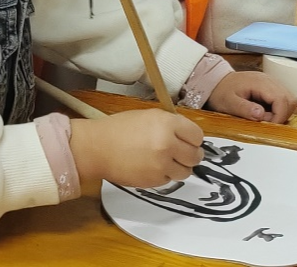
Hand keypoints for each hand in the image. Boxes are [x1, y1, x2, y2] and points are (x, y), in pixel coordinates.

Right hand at [69, 110, 203, 191]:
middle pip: (195, 156)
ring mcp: (162, 165)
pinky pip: (170, 180)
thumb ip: (170, 124)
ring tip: (168, 161)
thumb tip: (188, 136)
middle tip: (184, 153)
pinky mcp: (154, 181)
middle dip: (192, 155)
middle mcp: (168, 144)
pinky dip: (165, 175)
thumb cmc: (120, 128)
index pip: (197, 135)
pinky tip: (153, 167)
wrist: (98, 148)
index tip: (190, 140)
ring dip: (180, 167)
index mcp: (167, 123)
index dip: (194, 139)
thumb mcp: (149, 116)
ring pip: (186, 171)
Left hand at [205, 71, 296, 123]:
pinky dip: (279, 109)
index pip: (281, 100)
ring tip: (265, 117)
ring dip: (282, 112)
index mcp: (260, 83)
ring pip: (289, 99)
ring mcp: (271, 83)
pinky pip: (283, 99)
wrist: (216, 81)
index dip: (279, 116)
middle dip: (283, 115)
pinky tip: (265, 112)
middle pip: (290, 99)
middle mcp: (269, 80)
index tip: (268, 126)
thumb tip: (261, 114)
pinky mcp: (271, 87)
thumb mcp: (228, 103)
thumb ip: (244, 108)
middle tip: (266, 122)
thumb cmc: (221, 92)